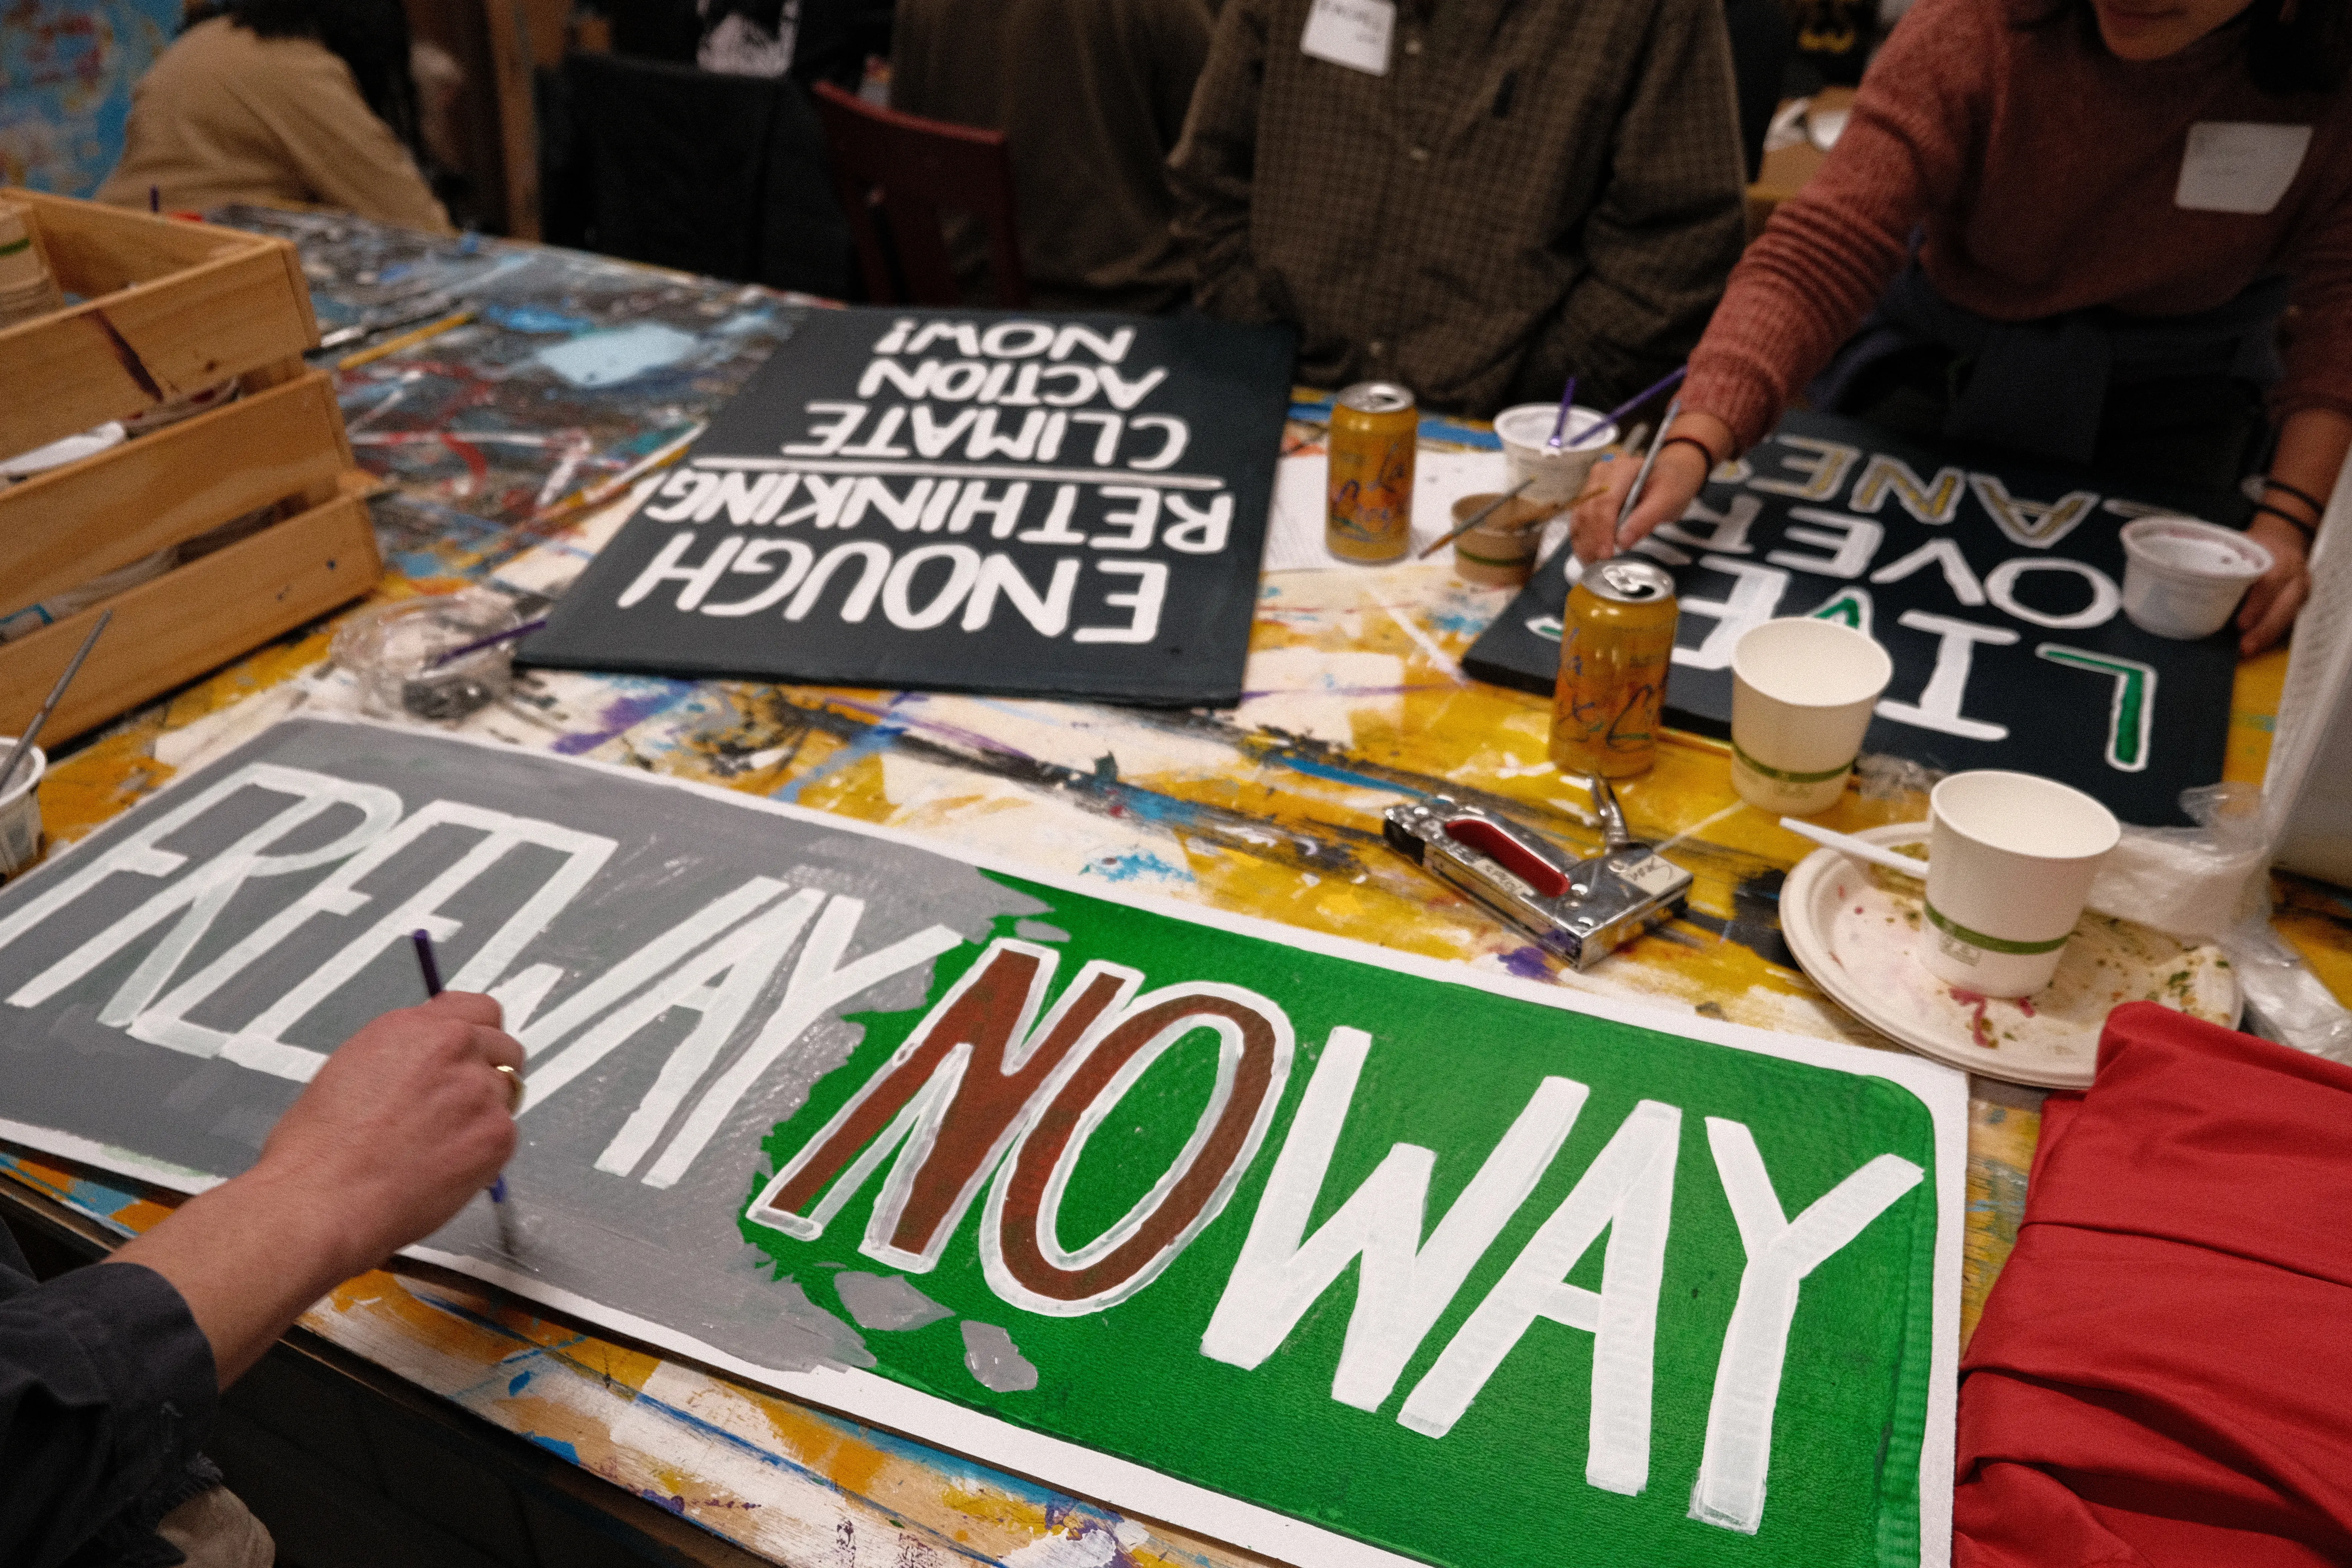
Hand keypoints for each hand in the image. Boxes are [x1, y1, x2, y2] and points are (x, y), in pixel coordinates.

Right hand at [252, 992, 522, 1275]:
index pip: (479, 1009)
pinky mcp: (498, 1135)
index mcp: (414, 1027)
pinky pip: (505, 1135)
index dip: (476, 1035)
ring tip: (440, 1145)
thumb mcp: (354, 1068)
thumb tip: (428, 1057)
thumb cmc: (319, 1148)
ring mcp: (481, 1090)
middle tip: (459, 1108)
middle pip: (504, 1048)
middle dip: (487, 1073)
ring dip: (484, 1114)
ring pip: (507, 1094)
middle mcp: (454, 1048)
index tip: (471, 1053)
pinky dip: (484, 1152)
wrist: (322, 1197)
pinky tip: (444, 1169)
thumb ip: (406, 1053)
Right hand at [1569, 411, 1734, 562]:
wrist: (1671, 474)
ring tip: (1592, 563)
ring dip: (1583, 542)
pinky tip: (1588, 554)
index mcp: (1625, 469)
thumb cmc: (1672, 485)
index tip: (1605, 554)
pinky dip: (1582, 539)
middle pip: (1588, 510)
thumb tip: (1622, 542)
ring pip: (1579, 516)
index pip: (1605, 501)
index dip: (1602, 530)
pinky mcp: (1589, 496)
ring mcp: (1593, 484)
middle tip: (1597, 564)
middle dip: (1591, 540)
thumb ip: (1645, 519)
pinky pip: (1579, 520)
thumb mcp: (1668, 501)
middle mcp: (1603, 473)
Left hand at [2237, 514, 2311, 657]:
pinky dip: (2272, 634)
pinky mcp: (2300, 602)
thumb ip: (2224, 560)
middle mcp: (2294, 576)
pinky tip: (2256, 645)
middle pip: (2284, 606)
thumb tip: (2190, 577)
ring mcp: (2300, 590)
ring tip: (2248, 651)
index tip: (2241, 624)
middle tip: (2244, 647)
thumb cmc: (2256, 545)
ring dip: (2268, 636)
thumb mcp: (2241, 545)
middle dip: (2264, 629)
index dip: (2257, 605)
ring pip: (2288, 616)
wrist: (2284, 539)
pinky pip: (2289, 620)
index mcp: (2278, 558)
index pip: (2270, 582)